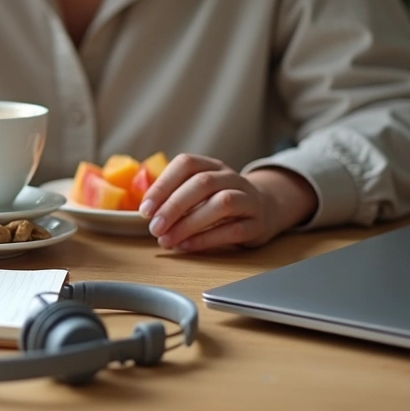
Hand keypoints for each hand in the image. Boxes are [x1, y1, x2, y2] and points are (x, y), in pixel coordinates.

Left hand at [139, 154, 316, 251]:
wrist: (265, 209)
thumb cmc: (219, 200)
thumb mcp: (198, 191)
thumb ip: (175, 197)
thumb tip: (147, 213)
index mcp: (211, 165)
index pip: (186, 164)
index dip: (163, 185)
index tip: (145, 209)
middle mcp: (231, 177)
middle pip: (202, 183)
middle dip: (174, 206)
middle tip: (154, 228)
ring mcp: (248, 198)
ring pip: (222, 203)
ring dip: (189, 223)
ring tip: (167, 240)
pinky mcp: (257, 223)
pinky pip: (234, 229)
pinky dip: (207, 239)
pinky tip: (187, 246)